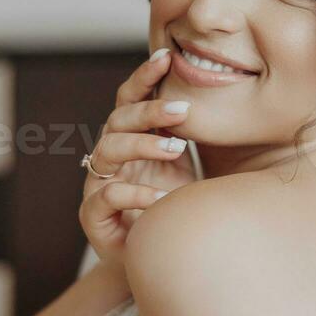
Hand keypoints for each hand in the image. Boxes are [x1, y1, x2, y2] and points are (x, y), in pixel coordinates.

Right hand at [78, 48, 194, 263]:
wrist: (159, 258)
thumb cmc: (173, 206)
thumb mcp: (187, 166)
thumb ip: (188, 135)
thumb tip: (221, 94)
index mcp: (131, 138)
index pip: (131, 99)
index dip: (145, 77)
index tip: (168, 57)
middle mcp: (111, 156)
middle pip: (118, 119)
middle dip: (149, 110)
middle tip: (182, 110)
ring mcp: (98, 184)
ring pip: (108, 150)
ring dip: (143, 144)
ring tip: (175, 148)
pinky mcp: (93, 217)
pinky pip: (105, 197)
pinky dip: (133, 194)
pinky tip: (160, 199)